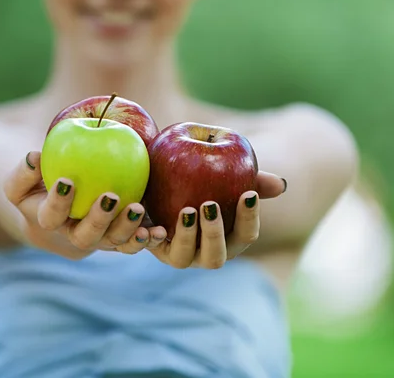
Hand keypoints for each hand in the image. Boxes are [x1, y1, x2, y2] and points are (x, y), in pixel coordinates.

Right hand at [3, 151, 163, 258]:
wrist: (63, 208)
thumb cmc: (41, 185)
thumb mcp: (24, 181)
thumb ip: (25, 171)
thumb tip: (34, 157)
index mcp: (48, 222)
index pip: (50, 216)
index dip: (57, 202)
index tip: (66, 181)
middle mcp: (74, 236)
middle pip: (85, 236)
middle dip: (98, 220)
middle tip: (110, 197)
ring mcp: (100, 240)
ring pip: (113, 242)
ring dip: (127, 229)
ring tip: (138, 209)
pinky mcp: (120, 239)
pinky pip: (134, 241)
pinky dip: (148, 238)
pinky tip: (160, 230)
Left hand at [147, 172, 286, 268]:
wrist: (159, 183)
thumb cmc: (201, 179)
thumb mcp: (224, 173)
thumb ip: (251, 178)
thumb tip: (281, 185)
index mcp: (229, 239)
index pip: (245, 236)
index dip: (249, 218)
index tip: (247, 193)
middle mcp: (205, 253)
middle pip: (216, 256)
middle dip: (214, 233)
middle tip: (210, 205)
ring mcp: (178, 254)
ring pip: (183, 258)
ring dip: (186, 236)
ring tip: (186, 210)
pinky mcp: (152, 248)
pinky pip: (150, 249)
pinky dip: (152, 239)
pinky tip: (155, 224)